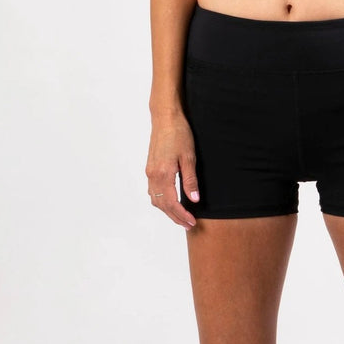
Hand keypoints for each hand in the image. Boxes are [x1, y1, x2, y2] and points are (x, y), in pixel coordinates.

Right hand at [146, 112, 198, 228]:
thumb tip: (194, 200)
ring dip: (167, 211)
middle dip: (175, 217)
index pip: (171, 203)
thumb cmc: (179, 134)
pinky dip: (161, 201)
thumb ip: (190, 180)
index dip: (182, 215)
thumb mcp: (189, 157)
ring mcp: (150, 172)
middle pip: (162, 205)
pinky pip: (153, 191)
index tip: (192, 222)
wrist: (165, 118)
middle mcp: (153, 175)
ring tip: (180, 217)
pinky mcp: (150, 168)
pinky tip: (170, 201)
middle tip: (188, 225)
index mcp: (163, 174)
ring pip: (155, 199)